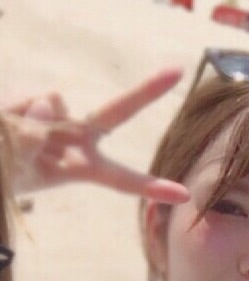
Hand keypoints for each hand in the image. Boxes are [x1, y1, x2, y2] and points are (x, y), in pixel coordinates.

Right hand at [2, 69, 188, 203]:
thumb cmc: (6, 174)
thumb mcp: (20, 174)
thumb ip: (33, 142)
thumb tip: (49, 97)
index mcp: (83, 168)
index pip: (122, 178)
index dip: (150, 186)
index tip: (184, 194)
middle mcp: (77, 139)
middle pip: (114, 114)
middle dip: (145, 93)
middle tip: (176, 71)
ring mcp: (58, 117)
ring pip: (52, 102)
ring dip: (26, 121)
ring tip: (7, 139)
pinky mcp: (36, 100)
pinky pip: (29, 99)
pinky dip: (12, 111)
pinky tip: (5, 123)